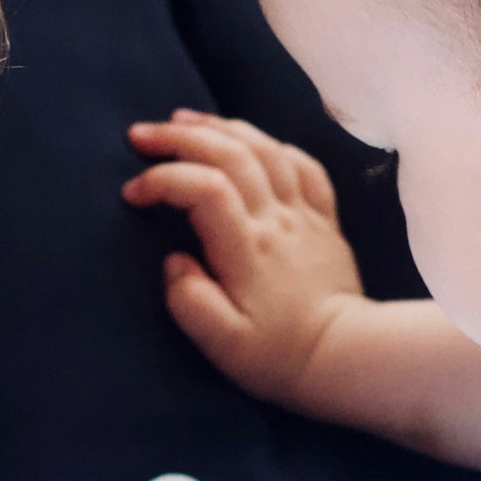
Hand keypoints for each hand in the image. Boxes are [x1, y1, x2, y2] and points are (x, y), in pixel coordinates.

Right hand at [124, 110, 368, 412]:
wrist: (347, 358)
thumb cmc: (280, 356)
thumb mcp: (224, 346)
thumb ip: (190, 302)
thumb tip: (173, 261)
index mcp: (248, 249)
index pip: (203, 189)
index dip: (163, 181)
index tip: (133, 195)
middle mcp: (277, 220)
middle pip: (231, 154)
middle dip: (181, 138)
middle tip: (141, 135)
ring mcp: (304, 215)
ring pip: (266, 149)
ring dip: (222, 127)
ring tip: (185, 122)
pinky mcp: (325, 220)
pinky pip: (304, 166)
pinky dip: (273, 145)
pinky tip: (251, 142)